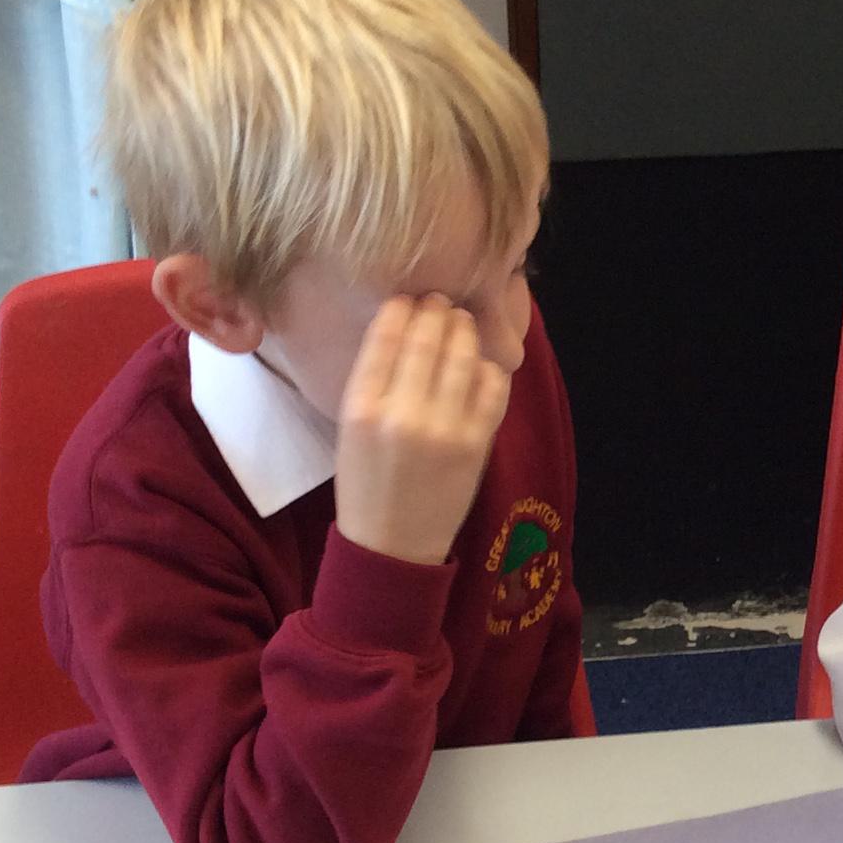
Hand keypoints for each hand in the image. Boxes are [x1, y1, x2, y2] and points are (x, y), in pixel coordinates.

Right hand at [333, 295, 511, 565]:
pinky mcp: (477, 443)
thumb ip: (372, 381)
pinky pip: (493, 387)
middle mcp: (403, 412)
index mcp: (361, 407)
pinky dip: (490, 368)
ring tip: (462, 322)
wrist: (393, 544)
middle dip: (437, 310)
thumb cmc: (364, 484)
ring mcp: (445, 428)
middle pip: (428, 338)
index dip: (402, 307)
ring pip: (464, 355)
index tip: (409, 297)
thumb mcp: (349, 429)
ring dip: (465, 330)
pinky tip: (482, 363)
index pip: (386, 336)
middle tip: (441, 300)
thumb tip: (403, 326)